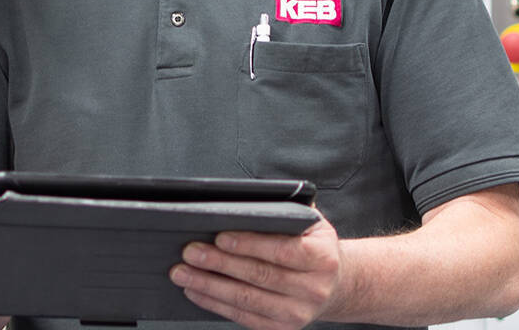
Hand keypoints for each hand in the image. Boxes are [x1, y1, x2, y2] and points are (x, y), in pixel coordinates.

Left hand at [169, 215, 341, 329]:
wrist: (335, 285)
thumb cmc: (314, 248)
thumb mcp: (311, 224)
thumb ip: (287, 212)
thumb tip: (250, 202)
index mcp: (323, 257)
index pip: (282, 250)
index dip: (249, 244)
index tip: (220, 237)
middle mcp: (314, 288)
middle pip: (259, 275)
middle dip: (219, 263)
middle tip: (190, 252)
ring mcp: (298, 312)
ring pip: (247, 299)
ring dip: (210, 285)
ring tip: (183, 273)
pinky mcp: (282, 328)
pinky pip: (243, 316)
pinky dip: (215, 303)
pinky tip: (196, 291)